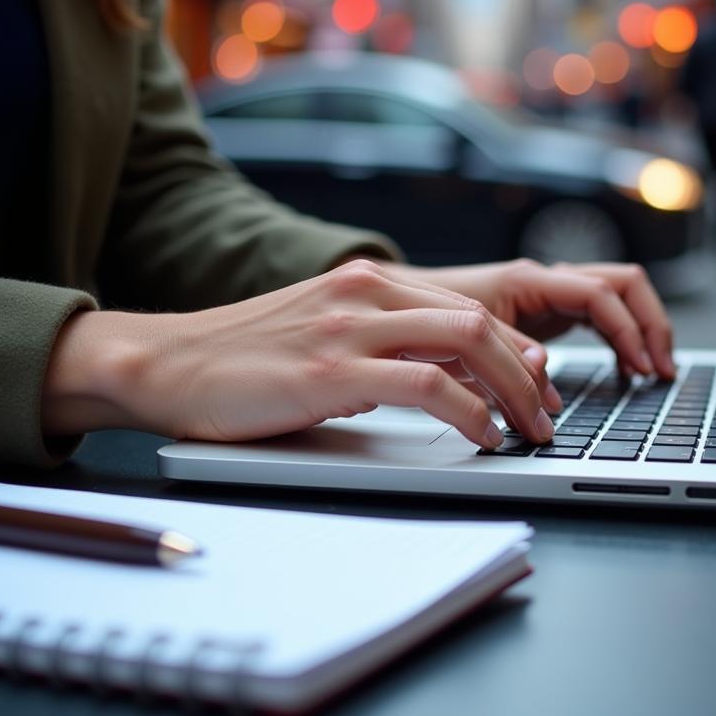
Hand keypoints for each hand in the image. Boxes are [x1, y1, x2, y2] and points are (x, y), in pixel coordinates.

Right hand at [42, 260, 558, 448]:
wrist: (168, 362)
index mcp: (367, 280)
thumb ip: (381, 340)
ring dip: (512, 390)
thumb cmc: (245, 357)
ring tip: (529, 429)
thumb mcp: (324, 331)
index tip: (536, 385)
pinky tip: (483, 434)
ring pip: (465, 341)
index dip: (513, 348)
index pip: (467, 306)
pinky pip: (426, 384)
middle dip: (527, 371)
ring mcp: (349, 327)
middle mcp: (366, 292)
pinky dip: (469, 409)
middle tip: (548, 413)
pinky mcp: (331, 371)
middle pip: (479, 320)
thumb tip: (440, 378)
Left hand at [388, 259, 675, 379]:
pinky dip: (620, 339)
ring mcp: (550, 295)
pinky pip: (601, 316)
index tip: (640, 369)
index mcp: (530, 280)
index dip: (627, 331)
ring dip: (642, 329)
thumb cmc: (424, 312)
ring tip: (653, 372)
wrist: (399, 305)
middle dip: (651, 323)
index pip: (599, 294)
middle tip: (660, 370)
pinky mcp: (547, 313)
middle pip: (624, 284)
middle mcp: (546, 281)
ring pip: (617, 295)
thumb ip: (504, 355)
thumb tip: (545, 379)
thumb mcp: (461, 338)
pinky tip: (624, 370)